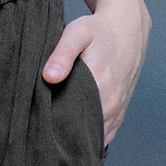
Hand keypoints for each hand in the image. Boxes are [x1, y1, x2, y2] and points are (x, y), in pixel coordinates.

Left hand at [42, 4, 149, 147]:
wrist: (128, 28)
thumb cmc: (98, 30)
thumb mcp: (77, 33)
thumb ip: (62, 54)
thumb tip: (49, 77)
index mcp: (99, 85)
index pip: (71, 118)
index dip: (52, 123)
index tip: (37, 121)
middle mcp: (111, 103)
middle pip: (81, 131)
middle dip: (61, 133)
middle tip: (41, 127)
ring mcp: (117, 110)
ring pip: (93, 136)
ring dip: (76, 137)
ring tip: (55, 132)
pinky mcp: (120, 112)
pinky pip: (104, 134)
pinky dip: (89, 136)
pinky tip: (73, 132)